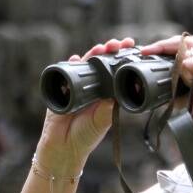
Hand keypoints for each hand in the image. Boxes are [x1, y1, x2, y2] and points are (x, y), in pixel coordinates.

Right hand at [36, 37, 132, 175]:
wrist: (62, 149)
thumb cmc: (84, 138)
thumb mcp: (100, 123)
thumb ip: (107, 111)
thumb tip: (114, 98)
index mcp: (104, 95)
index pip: (114, 72)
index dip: (121, 60)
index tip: (130, 49)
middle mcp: (92, 89)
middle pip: (100, 64)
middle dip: (108, 52)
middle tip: (117, 43)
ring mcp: (76, 88)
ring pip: (84, 65)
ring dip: (92, 54)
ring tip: (100, 48)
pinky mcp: (62, 91)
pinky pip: (65, 74)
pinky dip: (70, 65)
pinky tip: (75, 58)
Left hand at [140, 35, 192, 149]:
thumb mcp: (191, 86)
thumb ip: (182, 73)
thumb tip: (161, 69)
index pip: (191, 45)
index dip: (171, 47)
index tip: (152, 51)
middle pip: (187, 40)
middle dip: (165, 45)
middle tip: (147, 51)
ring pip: (184, 49)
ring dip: (174, 62)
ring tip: (169, 72)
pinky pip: (186, 63)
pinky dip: (184, 75)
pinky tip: (192, 86)